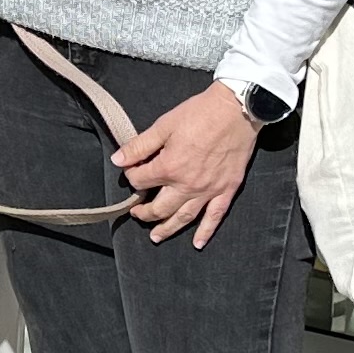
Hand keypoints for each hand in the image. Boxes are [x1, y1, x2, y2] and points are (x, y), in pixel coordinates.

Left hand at [115, 82, 256, 243]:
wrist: (236, 110)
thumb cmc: (200, 114)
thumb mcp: (164, 125)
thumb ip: (139, 146)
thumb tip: (118, 159)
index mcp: (169, 167)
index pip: (141, 181)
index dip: (132, 177)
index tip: (132, 171)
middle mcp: (187, 185)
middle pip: (159, 207)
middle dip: (144, 212)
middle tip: (137, 213)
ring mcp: (208, 190)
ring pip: (183, 218)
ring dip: (167, 229)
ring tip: (156, 236)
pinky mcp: (226, 190)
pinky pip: (215, 217)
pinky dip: (206, 232)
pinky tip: (197, 243)